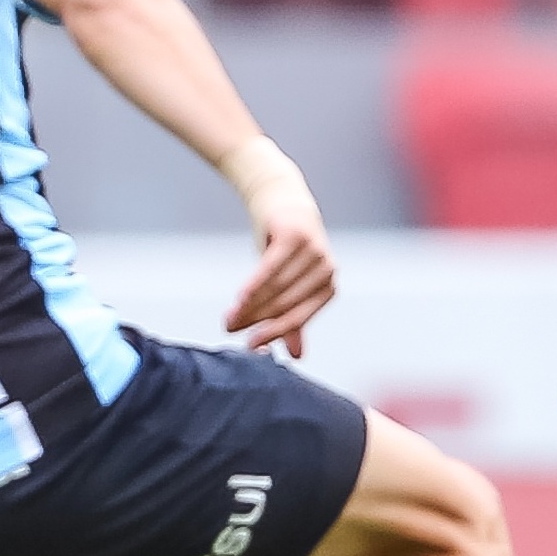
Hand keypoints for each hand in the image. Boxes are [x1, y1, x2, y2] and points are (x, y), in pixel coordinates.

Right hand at [226, 186, 333, 356]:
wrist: (282, 199)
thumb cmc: (287, 247)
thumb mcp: (290, 282)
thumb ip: (293, 317)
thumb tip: (296, 356)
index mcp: (328, 287)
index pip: (298, 318)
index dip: (273, 333)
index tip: (251, 347)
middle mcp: (326, 270)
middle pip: (284, 304)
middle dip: (255, 321)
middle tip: (229, 329)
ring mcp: (313, 252)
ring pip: (275, 289)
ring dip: (249, 307)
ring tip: (228, 318)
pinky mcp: (295, 236)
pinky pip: (270, 268)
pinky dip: (254, 286)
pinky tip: (239, 299)